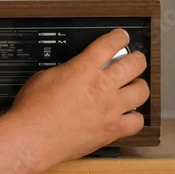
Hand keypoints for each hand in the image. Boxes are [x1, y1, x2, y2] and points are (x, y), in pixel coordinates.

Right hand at [8, 29, 148, 164]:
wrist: (33, 137)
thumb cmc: (33, 110)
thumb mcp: (44, 76)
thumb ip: (65, 71)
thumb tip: (71, 71)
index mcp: (83, 69)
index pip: (110, 44)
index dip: (119, 37)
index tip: (121, 37)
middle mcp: (102, 86)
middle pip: (134, 64)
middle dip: (136, 59)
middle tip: (133, 60)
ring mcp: (110, 109)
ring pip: (141, 91)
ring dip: (138, 85)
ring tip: (133, 86)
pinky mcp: (111, 130)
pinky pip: (136, 121)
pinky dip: (134, 117)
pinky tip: (127, 115)